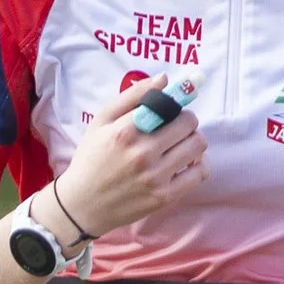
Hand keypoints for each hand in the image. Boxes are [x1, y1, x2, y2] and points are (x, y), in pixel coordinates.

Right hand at [52, 94, 210, 243]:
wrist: (82, 205)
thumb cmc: (91, 159)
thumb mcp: (101, 121)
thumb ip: (133, 96)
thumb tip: (165, 79)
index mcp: (125, 131)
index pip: (170, 106)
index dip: (177, 104)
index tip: (177, 106)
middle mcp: (142, 154)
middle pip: (189, 124)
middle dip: (186, 121)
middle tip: (176, 126)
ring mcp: (155, 177)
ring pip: (198, 146)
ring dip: (194, 140)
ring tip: (180, 144)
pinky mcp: (164, 197)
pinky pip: (200, 173)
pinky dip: (198, 164)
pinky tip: (185, 163)